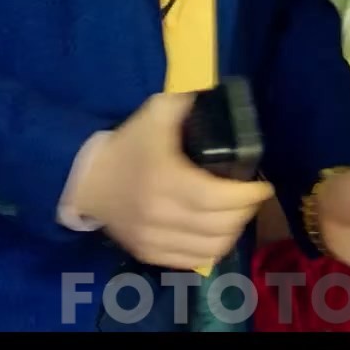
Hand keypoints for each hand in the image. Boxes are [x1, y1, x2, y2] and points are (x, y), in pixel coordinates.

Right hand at [69, 92, 274, 270]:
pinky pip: (193, 260)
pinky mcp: (148, 253)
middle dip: (245, 211)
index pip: (216, 197)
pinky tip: (217, 232)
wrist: (87, 180)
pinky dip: (212, 249)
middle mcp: (159, 214)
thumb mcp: (152, 115)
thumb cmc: (126, 146)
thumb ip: (183, 101)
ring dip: (232, 231)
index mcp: (164, 179)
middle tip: (251, 197)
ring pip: (210, 247)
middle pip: (219, 224)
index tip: (262, 186)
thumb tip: (212, 88)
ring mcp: (153, 238)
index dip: (246, 195)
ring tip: (238, 214)